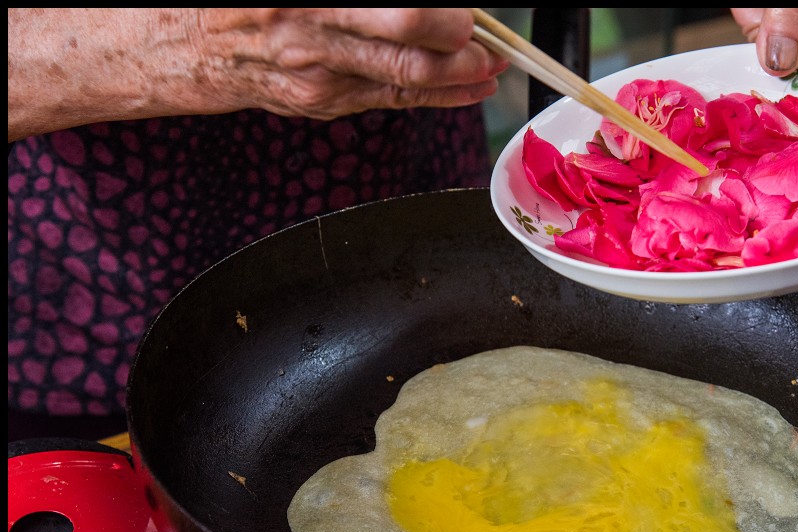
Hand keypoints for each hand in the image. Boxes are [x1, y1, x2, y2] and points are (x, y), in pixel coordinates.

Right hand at [9, 8, 508, 140]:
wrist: (152, 41)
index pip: (402, 7)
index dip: (447, 11)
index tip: (472, 9)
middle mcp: (311, 36)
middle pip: (413, 42)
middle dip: (464, 41)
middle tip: (492, 38)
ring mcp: (314, 78)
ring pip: (406, 81)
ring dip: (458, 77)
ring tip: (491, 69)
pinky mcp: (313, 103)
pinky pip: (383, 101)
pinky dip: (430, 96)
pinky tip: (459, 91)